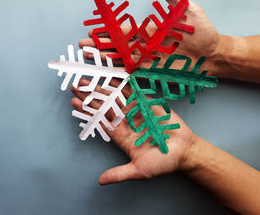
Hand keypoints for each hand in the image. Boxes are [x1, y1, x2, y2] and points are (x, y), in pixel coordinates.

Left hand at [71, 78, 196, 184]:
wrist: (185, 151)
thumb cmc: (163, 162)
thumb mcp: (139, 171)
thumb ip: (120, 174)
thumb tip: (101, 182)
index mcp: (121, 136)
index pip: (100, 121)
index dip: (87, 112)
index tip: (74, 103)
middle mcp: (125, 122)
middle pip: (104, 107)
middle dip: (90, 96)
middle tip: (76, 86)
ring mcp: (136, 112)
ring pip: (115, 97)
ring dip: (102, 88)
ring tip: (89, 79)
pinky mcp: (148, 104)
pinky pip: (133, 92)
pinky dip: (123, 84)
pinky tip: (112, 76)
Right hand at [80, 0, 221, 74]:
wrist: (213, 55)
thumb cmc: (202, 33)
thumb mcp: (188, 10)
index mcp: (151, 30)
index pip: (125, 30)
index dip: (109, 31)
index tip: (94, 31)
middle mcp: (146, 45)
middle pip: (118, 45)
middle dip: (100, 46)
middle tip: (83, 46)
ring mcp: (148, 59)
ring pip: (122, 59)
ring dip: (105, 59)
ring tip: (89, 58)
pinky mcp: (154, 72)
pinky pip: (134, 72)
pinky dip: (120, 72)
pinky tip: (107, 72)